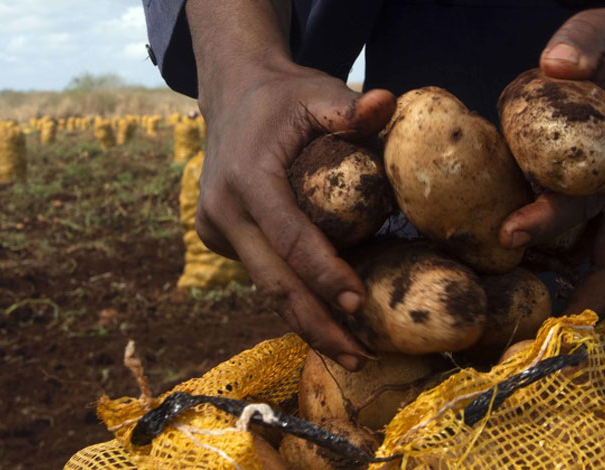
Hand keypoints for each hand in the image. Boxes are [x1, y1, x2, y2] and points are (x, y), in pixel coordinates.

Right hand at [195, 59, 395, 368]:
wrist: (230, 95)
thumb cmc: (282, 96)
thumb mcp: (315, 92)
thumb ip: (350, 106)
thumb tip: (389, 102)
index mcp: (246, 177)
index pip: (289, 237)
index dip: (323, 273)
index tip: (358, 303)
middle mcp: (223, 210)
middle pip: (273, 281)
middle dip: (317, 322)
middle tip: (359, 357)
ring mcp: (215, 228)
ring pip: (265, 285)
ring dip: (305, 321)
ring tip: (348, 353)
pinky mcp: (218, 236)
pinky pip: (260, 273)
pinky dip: (291, 296)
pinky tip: (324, 319)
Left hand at [499, 2, 604, 315]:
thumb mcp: (599, 36)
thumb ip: (580, 46)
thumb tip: (558, 64)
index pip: (590, 208)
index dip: (550, 224)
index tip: (509, 235)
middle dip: (572, 293)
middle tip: (521, 316)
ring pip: (600, 259)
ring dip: (568, 287)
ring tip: (521, 310)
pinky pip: (588, 241)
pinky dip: (562, 260)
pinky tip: (523, 267)